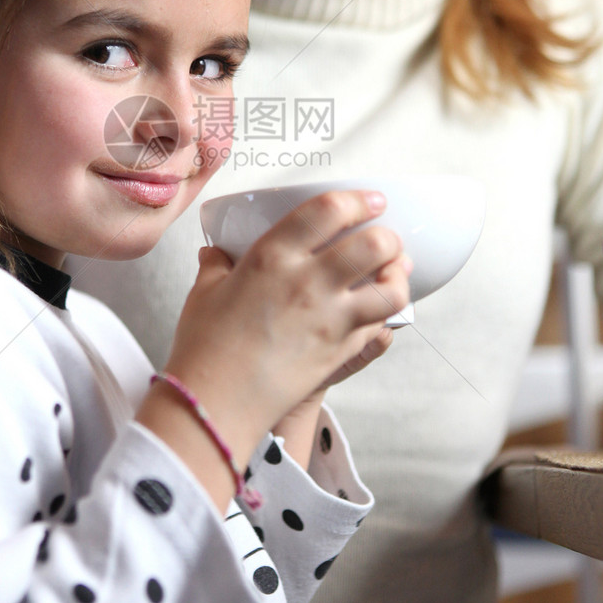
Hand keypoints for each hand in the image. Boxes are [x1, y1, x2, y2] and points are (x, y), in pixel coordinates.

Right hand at [161, 190, 408, 467]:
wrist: (215, 403)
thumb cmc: (205, 347)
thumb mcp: (205, 293)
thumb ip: (216, 265)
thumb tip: (215, 253)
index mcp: (272, 256)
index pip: (329, 210)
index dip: (357, 199)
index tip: (369, 200)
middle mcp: (308, 282)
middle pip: (374, 244)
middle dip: (387, 235)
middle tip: (385, 235)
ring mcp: (330, 319)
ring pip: (390, 288)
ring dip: (397, 275)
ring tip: (392, 271)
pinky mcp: (341, 351)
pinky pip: (379, 326)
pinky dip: (384, 314)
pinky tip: (375, 308)